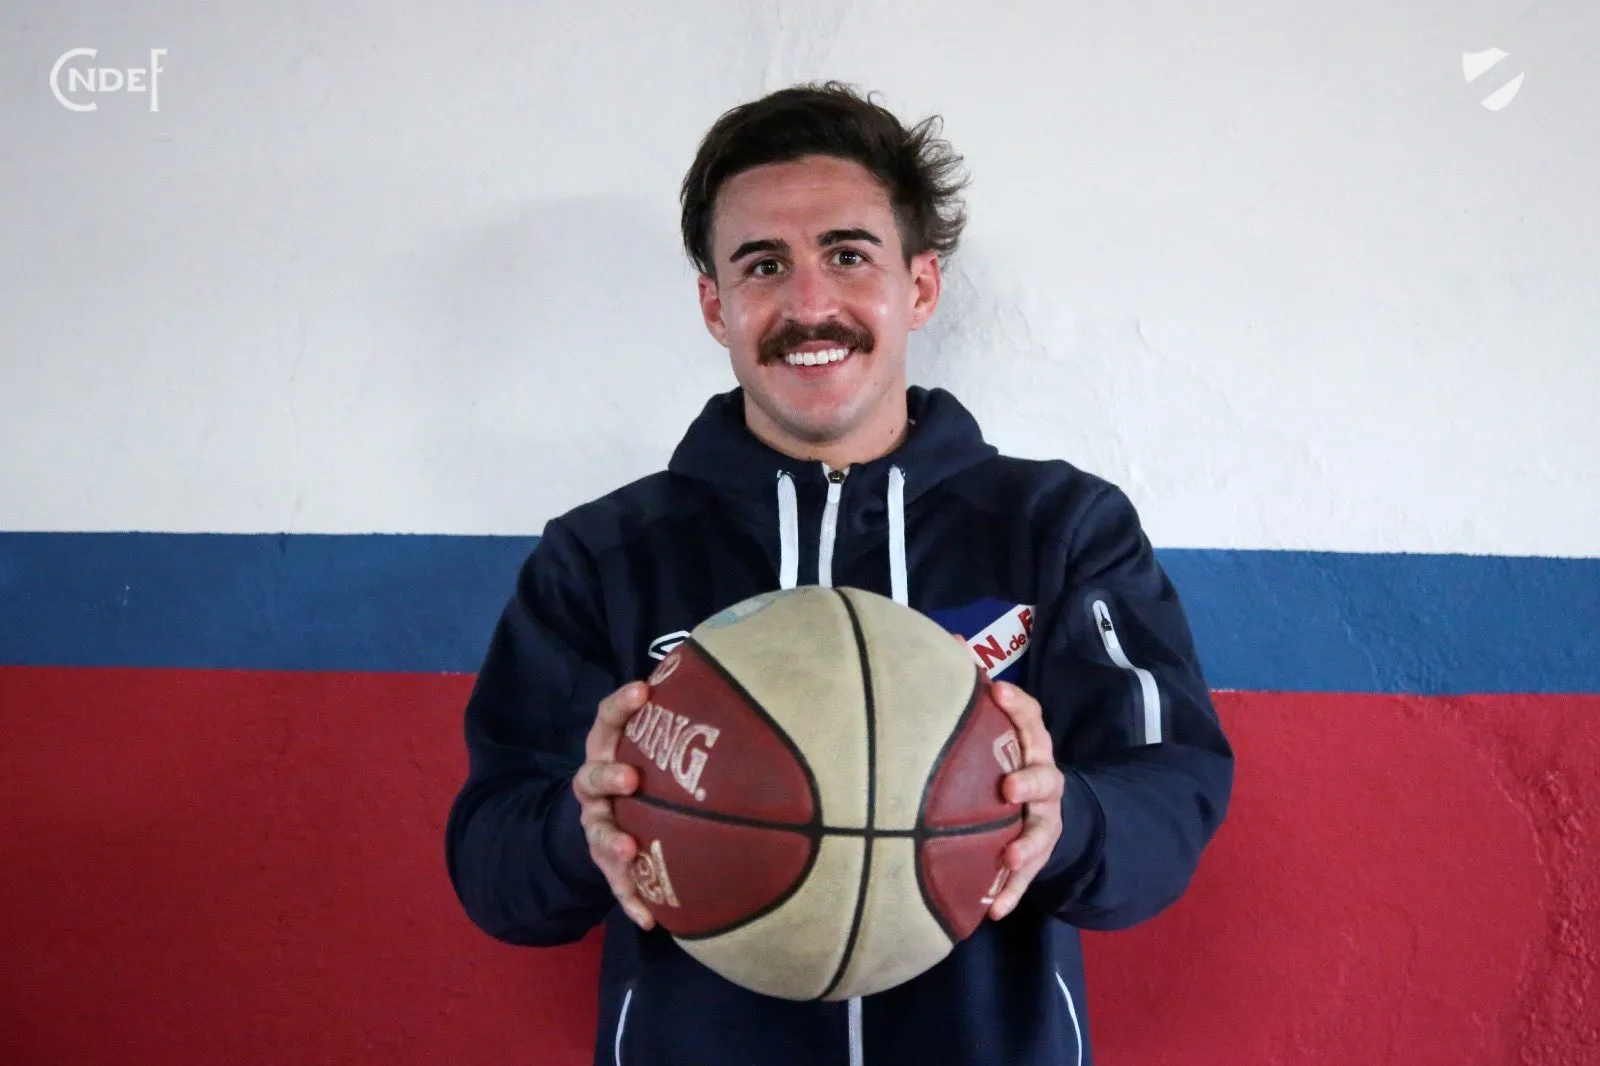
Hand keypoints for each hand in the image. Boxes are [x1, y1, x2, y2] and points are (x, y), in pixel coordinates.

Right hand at [573, 680, 655, 929]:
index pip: (608, 719)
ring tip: (629, 850)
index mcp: (607, 747)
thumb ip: (679, 726)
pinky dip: (631, 900)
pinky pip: (617, 885)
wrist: (612, 818)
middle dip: (608, 776)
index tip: (643, 691)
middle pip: (591, 777)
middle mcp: (595, 785)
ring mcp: (598, 825)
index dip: (621, 704)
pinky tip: (649, 918)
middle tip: (630, 778)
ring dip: (612, 842)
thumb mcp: (655, 745)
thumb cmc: (647, 770)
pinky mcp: (606, 863)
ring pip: (598, 834)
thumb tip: (740, 690)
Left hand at [988, 680, 1065, 919]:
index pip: (1032, 720)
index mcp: (1031, 746)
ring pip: (1040, 833)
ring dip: (1025, 846)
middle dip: (1030, 781)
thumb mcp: (995, 726)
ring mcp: (1042, 823)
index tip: (997, 690)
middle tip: (1008, 786)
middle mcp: (1043, 782)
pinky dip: (1010, 895)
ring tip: (1007, 858)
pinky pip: (1025, 881)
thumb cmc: (1004, 758)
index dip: (1018, 704)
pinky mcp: (1034, 860)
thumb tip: (948, 634)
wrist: (1042, 812)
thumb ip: (973, 687)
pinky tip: (992, 912)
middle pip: (1045, 778)